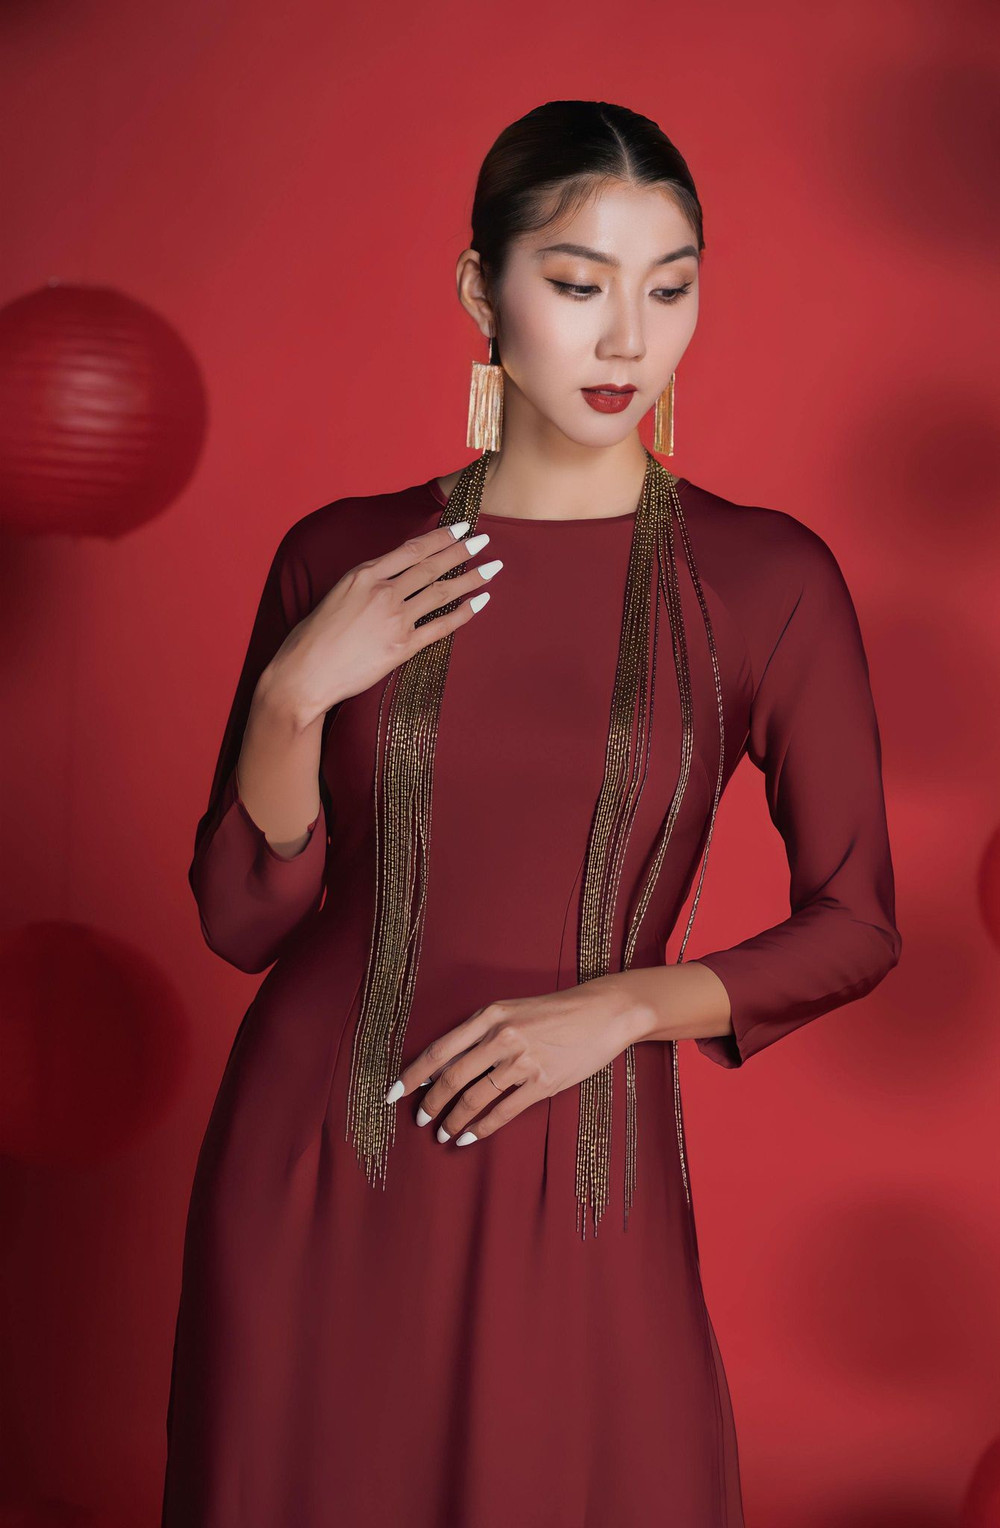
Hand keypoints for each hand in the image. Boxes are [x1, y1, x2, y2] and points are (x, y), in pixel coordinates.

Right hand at [263, 522, 502, 727]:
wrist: (304, 673)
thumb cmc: (313, 637)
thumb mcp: (338, 594)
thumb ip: (367, 582)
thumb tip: (393, 576)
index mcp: (364, 574)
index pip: (411, 549)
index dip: (440, 537)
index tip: (460, 527)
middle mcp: (383, 592)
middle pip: (432, 566)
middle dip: (462, 551)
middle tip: (485, 538)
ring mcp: (394, 620)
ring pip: (441, 592)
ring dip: (471, 578)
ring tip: (492, 568)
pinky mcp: (401, 647)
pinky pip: (441, 627)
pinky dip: (464, 613)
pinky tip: (480, 602)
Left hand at [383, 976, 640, 1145]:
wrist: (603, 1012)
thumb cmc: (555, 1011)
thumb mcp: (512, 1011)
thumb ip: (479, 1035)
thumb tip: (441, 1068)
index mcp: (489, 1015)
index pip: (439, 1050)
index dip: (412, 1075)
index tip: (392, 1093)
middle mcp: (502, 1036)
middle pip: (452, 1078)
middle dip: (430, 1105)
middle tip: (420, 1121)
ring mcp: (522, 1060)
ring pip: (474, 1098)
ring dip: (453, 1121)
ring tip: (443, 1135)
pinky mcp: (542, 1082)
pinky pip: (503, 1111)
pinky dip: (481, 1128)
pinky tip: (468, 1138)